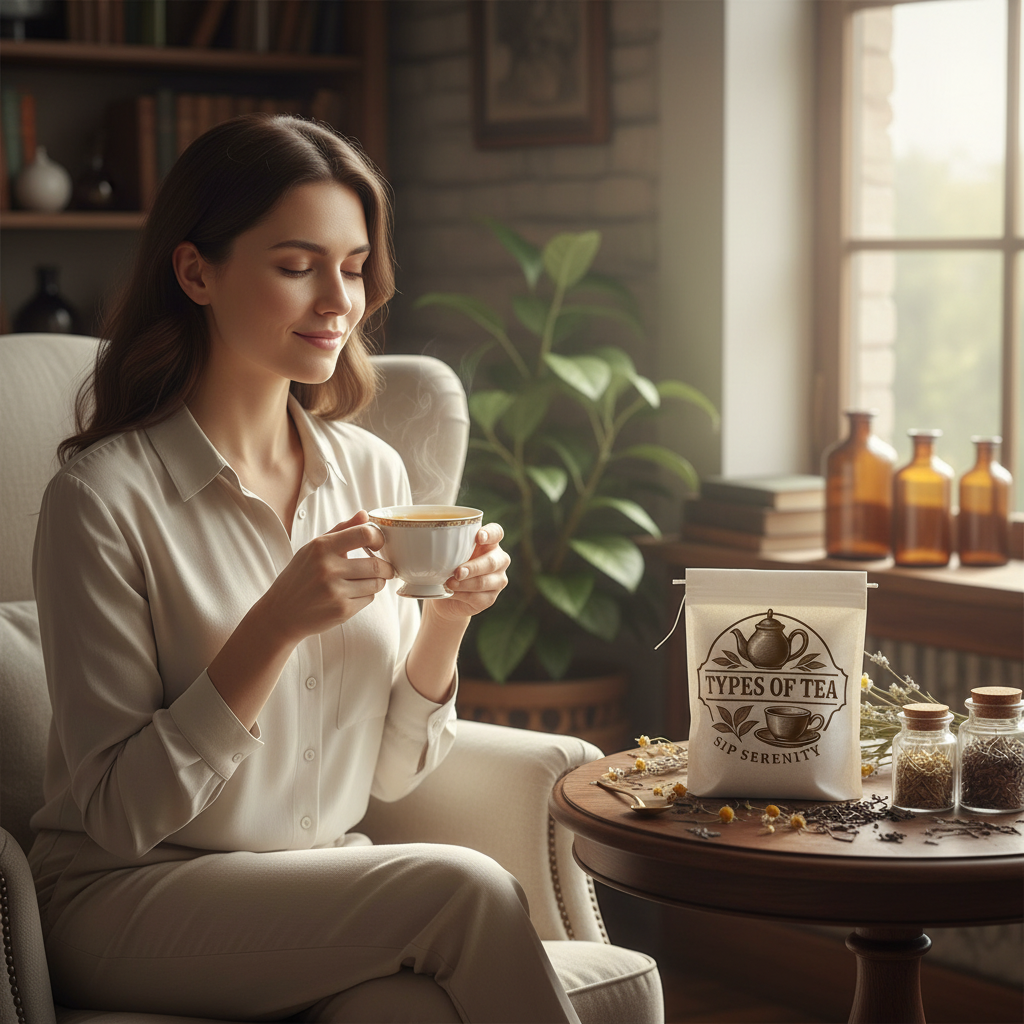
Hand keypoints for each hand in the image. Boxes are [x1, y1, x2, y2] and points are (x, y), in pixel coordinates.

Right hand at [260, 510, 394, 644]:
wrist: (281, 613)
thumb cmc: (299, 577)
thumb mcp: (313, 548)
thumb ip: (342, 530)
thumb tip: (365, 515)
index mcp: (321, 547)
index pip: (364, 534)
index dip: (379, 539)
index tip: (379, 545)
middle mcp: (328, 568)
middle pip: (376, 564)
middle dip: (387, 567)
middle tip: (386, 568)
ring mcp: (335, 591)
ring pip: (376, 584)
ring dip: (377, 582)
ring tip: (368, 581)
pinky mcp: (342, 610)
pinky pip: (369, 599)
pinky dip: (366, 596)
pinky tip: (352, 594)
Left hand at [432, 523, 509, 621]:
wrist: (445, 593)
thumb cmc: (448, 565)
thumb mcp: (447, 552)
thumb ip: (446, 545)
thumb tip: (425, 541)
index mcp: (489, 542)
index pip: (496, 533)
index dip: (490, 534)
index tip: (479, 537)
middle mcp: (498, 560)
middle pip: (492, 562)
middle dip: (473, 567)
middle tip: (457, 572)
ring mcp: (497, 580)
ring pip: (484, 582)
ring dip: (465, 584)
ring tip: (449, 584)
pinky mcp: (490, 598)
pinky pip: (478, 598)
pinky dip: (462, 595)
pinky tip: (451, 593)